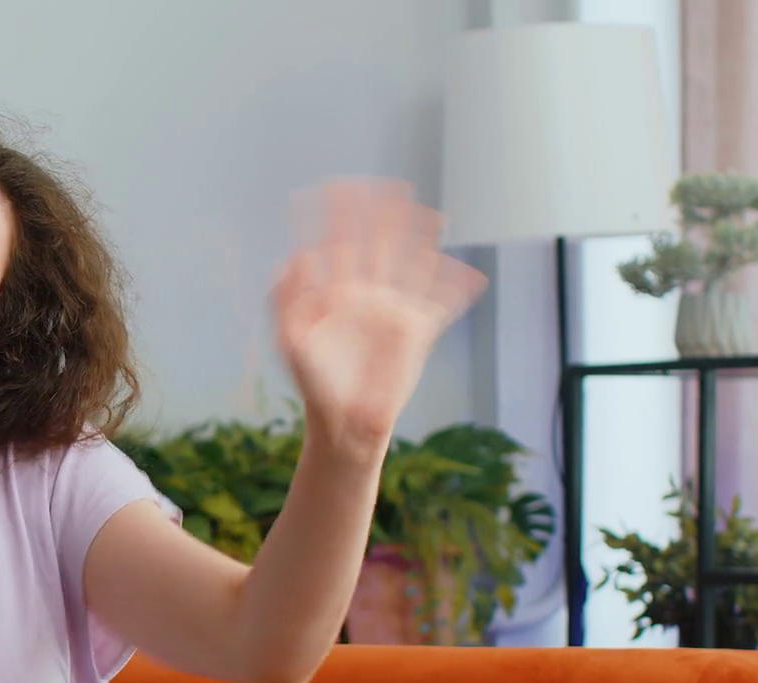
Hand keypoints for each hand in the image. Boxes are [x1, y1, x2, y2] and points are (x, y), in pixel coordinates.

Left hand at [271, 178, 486, 455]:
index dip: (336, 215)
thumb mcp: (290, 339)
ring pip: (413, 264)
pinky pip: (441, 305)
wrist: (343, 420)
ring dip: (422, 240)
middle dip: (385, 215)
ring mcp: (393, 310)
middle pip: (380, 244)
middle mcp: (366, 294)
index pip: (338, 242)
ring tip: (433, 216)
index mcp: (334, 292)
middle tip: (393, 186)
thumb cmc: (313, 382)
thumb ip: (286, 298)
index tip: (334, 186)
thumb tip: (297, 257)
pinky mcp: (416, 332)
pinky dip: (457, 290)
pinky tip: (472, 276)